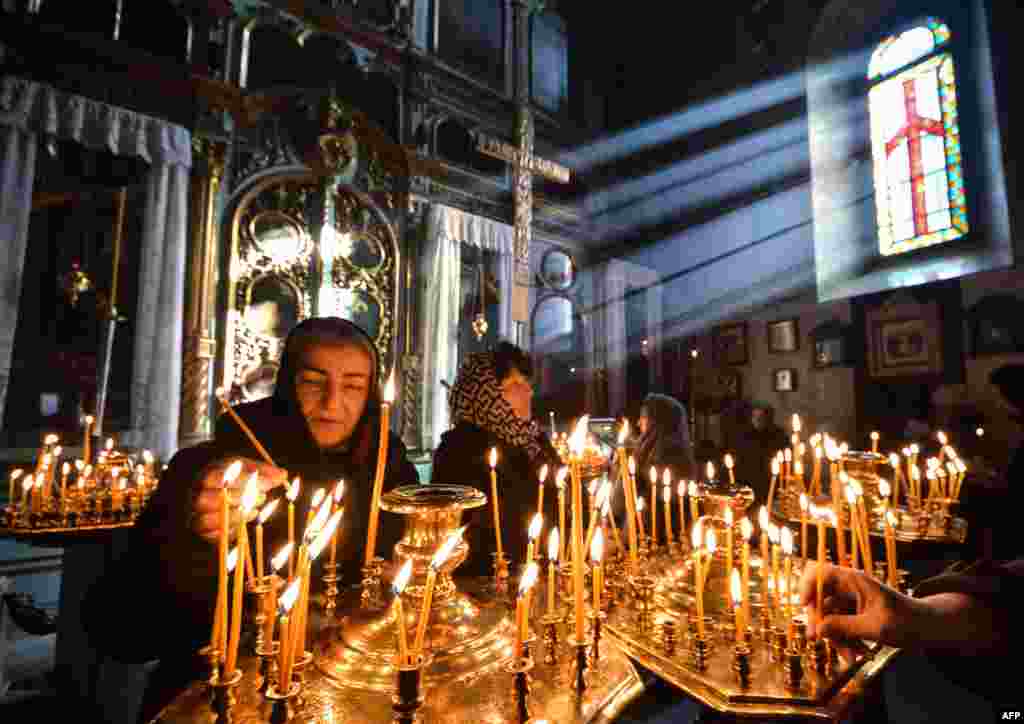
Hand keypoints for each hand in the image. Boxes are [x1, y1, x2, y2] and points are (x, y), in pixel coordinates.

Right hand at [192, 457, 287, 542]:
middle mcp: (197, 495)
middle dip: (241, 499)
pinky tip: (246, 519)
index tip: (268, 484)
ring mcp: (196, 514)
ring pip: (210, 520)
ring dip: (237, 516)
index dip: (244, 481)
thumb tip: (282, 476)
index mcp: (207, 475)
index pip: (219, 477)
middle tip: (262, 497)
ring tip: (255, 510)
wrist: (214, 492)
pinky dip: (232, 529)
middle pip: (211, 499)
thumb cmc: (233, 478)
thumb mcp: (246, 468)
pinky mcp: (203, 532)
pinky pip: (213, 535)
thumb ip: (262, 471)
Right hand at [799, 562, 923, 657]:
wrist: (926, 629)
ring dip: (835, 637)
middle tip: (817, 640)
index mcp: (854, 581)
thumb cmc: (906, 621)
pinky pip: (838, 627)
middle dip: (819, 621)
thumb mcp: (876, 626)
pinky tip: (856, 654)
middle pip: (818, 599)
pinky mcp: (852, 615)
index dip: (807, 585)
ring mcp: (849, 602)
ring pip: (827, 617)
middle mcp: (848, 588)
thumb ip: (845, 626)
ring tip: (851, 655)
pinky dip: (844, 641)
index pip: (820, 572)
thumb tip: (818, 629)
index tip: (804, 605)